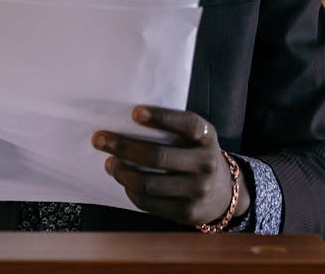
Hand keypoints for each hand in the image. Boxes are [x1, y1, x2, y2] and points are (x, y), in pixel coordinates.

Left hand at [93, 105, 250, 227]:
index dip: (162, 117)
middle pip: (159, 156)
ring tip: (110, 163)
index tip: (134, 112)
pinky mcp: (187, 212)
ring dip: (122, 172)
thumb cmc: (196, 156)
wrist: (224, 194)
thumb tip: (124, 124)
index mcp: (208, 138)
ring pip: (149, 183)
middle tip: (100, 139)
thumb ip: (173, 131)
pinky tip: (124, 181)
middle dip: (124, 147)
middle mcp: (206, 164)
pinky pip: (150, 203)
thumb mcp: (196, 139)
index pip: (188, 125)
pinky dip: (131, 191)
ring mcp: (198, 190)